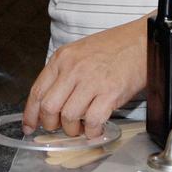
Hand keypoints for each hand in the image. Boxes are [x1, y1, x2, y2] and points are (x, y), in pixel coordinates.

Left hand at [21, 18, 148, 138]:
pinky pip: (92, 121)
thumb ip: (64, 74)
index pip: (37, 91)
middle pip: (49, 107)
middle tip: (60, 128)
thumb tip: (51, 102)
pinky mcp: (110, 93)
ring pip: (69, 117)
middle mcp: (73, 68)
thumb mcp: (80, 53)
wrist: (142, 40)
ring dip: (73, 130)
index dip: (31, 114)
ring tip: (81, 128)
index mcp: (63, 58)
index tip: (29, 126)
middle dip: (51, 124)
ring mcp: (91, 81)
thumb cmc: (114, 47)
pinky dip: (92, 131)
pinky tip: (95, 129)